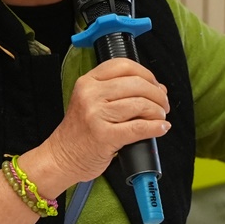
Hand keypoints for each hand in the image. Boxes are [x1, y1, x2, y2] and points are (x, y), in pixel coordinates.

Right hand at [36, 58, 170, 189]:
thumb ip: (118, 92)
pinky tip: (161, 128)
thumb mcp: (91, 102)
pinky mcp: (104, 136)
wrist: (62, 157)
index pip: (123, 65)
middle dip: (157, 94)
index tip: (155, 84)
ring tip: (160, 118)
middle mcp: (90, 95)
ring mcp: (96, 115)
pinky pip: (139, 128)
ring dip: (158, 111)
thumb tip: (157, 89)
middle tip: (163, 105)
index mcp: (87, 82)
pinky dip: (155, 127)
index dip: (146, 73)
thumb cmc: (80, 132)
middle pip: (136, 84)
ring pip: (140, 104)